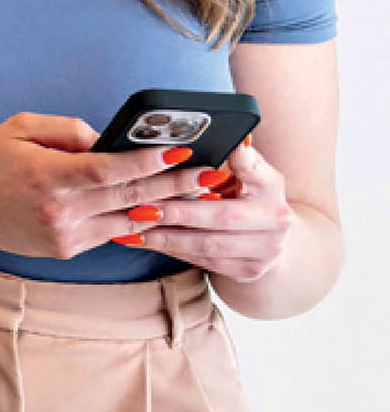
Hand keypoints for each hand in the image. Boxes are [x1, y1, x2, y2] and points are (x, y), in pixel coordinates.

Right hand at [0, 111, 242, 261]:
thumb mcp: (21, 128)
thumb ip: (68, 130)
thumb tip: (110, 140)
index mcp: (48, 176)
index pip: (109, 169)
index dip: (149, 161)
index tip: (182, 151)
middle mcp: (60, 211)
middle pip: (129, 196)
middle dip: (174, 184)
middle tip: (211, 174)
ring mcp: (65, 236)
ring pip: (127, 219)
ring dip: (165, 205)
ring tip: (199, 193)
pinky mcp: (66, 250)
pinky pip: (112, 233)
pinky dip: (137, 219)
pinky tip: (162, 207)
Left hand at [118, 137, 295, 282]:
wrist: (276, 237)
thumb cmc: (257, 195)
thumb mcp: (256, 172)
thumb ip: (243, 158)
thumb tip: (236, 138)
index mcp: (274, 193)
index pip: (244, 177)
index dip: (213, 173)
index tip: (175, 164)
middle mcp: (273, 230)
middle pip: (218, 219)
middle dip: (176, 212)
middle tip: (140, 205)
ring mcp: (261, 256)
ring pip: (206, 247)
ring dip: (167, 237)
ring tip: (134, 225)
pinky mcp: (246, 272)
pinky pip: (203, 262)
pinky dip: (173, 250)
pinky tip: (148, 240)